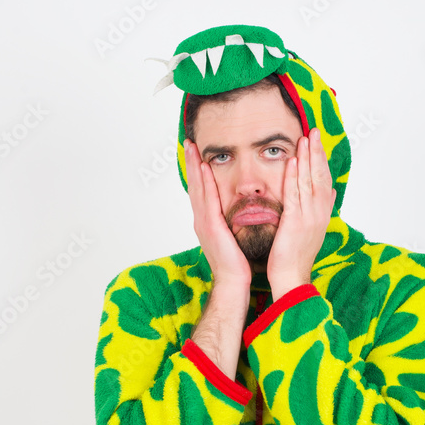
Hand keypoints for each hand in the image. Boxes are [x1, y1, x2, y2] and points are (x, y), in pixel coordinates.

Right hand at [183, 138, 250, 289]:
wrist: (233, 282)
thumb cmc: (236, 263)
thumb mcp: (231, 237)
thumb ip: (230, 223)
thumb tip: (236, 213)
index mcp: (207, 222)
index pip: (201, 191)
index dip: (197, 172)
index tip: (196, 154)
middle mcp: (202, 219)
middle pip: (195, 185)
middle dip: (191, 163)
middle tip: (188, 143)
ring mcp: (204, 222)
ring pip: (198, 188)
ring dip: (195, 167)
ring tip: (192, 148)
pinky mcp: (211, 226)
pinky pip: (208, 199)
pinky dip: (205, 183)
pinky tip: (206, 168)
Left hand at [267, 127, 336, 297]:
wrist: (291, 278)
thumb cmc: (296, 256)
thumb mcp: (312, 229)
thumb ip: (320, 209)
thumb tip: (331, 192)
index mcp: (322, 214)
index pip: (324, 180)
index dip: (322, 160)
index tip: (318, 142)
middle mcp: (319, 213)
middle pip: (320, 176)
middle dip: (317, 152)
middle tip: (314, 130)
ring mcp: (308, 218)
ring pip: (309, 182)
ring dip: (307, 158)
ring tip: (305, 138)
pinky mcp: (295, 223)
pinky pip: (295, 196)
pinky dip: (294, 177)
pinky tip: (291, 162)